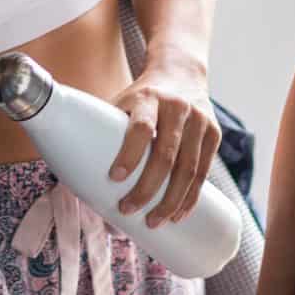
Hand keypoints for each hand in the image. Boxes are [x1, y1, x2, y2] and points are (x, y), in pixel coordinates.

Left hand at [109, 62, 220, 227]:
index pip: (141, 127)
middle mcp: (177, 107)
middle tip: (128, 210)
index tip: (115, 178)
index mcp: (148, 97)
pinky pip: (204, 171)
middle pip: (165, 155)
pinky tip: (179, 213)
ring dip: (171, 201)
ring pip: (188, 168)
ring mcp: (199, 119)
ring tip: (154, 221)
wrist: (181, 72)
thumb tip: (80, 175)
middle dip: (147, 189)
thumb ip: (106, 130)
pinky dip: (191, 196)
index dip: (129, 154)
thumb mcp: (122, 101)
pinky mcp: (214, 132)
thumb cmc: (142, 97)